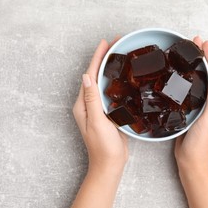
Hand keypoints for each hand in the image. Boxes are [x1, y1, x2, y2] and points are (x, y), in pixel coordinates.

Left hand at [73, 39, 127, 174]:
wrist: (110, 164)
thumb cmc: (102, 147)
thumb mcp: (97, 122)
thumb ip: (92, 100)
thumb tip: (87, 77)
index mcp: (83, 104)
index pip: (90, 76)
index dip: (98, 58)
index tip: (106, 43)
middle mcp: (89, 104)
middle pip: (96, 76)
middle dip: (105, 59)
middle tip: (117, 44)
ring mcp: (99, 108)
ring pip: (105, 83)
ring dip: (111, 68)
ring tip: (120, 55)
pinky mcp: (108, 113)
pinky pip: (111, 92)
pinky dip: (117, 81)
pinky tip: (124, 77)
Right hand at [175, 36, 207, 174]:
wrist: (193, 164)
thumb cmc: (202, 146)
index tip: (205, 44)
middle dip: (207, 58)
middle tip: (197, 42)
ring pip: (206, 82)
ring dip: (201, 66)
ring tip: (193, 52)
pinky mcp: (199, 113)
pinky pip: (198, 91)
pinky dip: (194, 79)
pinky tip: (188, 74)